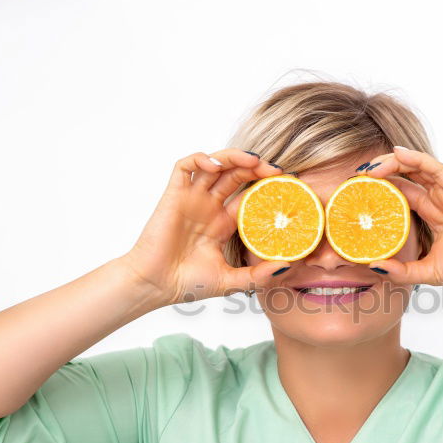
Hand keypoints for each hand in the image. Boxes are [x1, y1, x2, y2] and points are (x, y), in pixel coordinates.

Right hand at [120, 149, 291, 304]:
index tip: (287, 188)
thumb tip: (287, 265)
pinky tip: (216, 165)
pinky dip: (200, 158)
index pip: (249, 196)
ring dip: (234, 157)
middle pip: (236, 175)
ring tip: (254, 162)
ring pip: (214, 164)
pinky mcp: (174, 195)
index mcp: (223, 223)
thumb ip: (258, 275)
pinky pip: (185, 166)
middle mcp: (209, 207)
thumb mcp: (232, 281)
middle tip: (277, 172)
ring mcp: (192, 199)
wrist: (155, 285)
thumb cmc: (188, 284)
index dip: (266, 188)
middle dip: (257, 168)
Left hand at [362, 147, 442, 289]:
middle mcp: (435, 200)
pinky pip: (433, 167)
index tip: (351, 197)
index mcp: (428, 215)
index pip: (396, 196)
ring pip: (414, 167)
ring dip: (389, 163)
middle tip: (352, 180)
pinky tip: (396, 154)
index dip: (375, 193)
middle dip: (376, 175)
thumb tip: (372, 266)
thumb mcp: (426, 272)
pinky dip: (415, 158)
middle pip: (401, 178)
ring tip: (367, 169)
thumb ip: (400, 271)